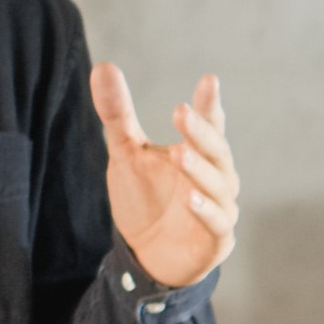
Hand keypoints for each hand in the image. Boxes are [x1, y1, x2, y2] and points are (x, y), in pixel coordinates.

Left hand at [91, 65, 239, 290]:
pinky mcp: (216, 241)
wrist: (148, 256)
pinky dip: (206, 211)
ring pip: (218, 186)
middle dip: (200, 132)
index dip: (209, 105)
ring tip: (180, 153)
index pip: (209, 125)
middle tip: (180, 112)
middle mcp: (216, 177)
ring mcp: (220, 209)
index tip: (209, 81)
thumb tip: (103, 66)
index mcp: (199, 152)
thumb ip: (118, 115)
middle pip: (216, 151)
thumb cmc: (145, 200)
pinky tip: (191, 199)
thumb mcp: (126, 154)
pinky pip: (217, 224)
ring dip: (200, 170)